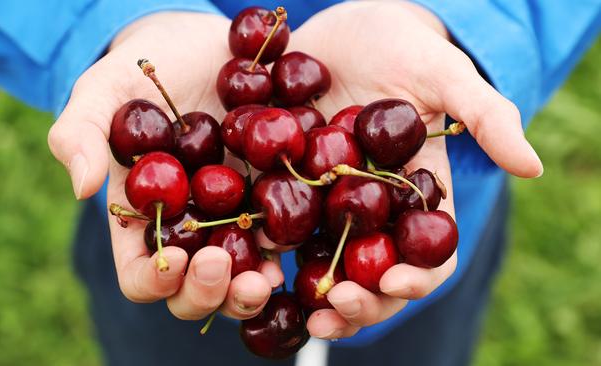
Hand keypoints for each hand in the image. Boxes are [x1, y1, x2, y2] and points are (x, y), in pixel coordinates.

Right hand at [47, 12, 282, 320]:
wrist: (201, 46)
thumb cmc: (145, 69)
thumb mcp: (104, 90)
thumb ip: (80, 132)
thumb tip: (83, 188)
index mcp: (141, 217)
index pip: (140, 274)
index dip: (154, 280)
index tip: (176, 261)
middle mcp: (188, 229)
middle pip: (192, 290)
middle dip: (207, 293)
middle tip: (225, 270)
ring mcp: (231, 218)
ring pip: (238, 278)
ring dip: (250, 289)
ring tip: (266, 277)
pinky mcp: (267, 197)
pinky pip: (277, 238)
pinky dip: (283, 251)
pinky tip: (290, 243)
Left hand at [289, 1, 542, 338]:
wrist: (344, 25)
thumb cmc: (402, 45)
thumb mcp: (443, 74)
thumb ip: (484, 116)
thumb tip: (532, 167)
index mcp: (416, 193)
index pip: (427, 252)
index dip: (417, 275)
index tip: (394, 279)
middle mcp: (373, 207)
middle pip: (373, 272)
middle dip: (361, 300)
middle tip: (336, 307)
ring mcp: (327, 199)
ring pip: (326, 262)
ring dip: (315, 293)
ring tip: (300, 307)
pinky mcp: (285, 182)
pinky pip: (278, 225)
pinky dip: (271, 252)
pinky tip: (257, 263)